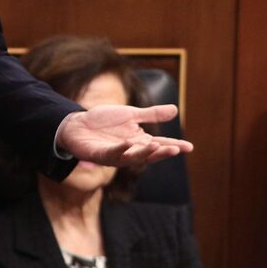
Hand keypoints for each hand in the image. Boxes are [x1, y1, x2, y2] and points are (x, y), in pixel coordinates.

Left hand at [57, 104, 191, 166]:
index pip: (159, 145)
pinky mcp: (100, 154)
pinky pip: (111, 154)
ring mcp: (115, 154)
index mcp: (138, 141)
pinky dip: (121, 149)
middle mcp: (129, 150)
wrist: (77, 124)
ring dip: (144, 153)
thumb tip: (176, 109)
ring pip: (132, 157)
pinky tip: (128, 143)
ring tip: (157, 147)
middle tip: (176, 150)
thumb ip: (152, 115)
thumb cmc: (103, 121)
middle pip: (149, 154)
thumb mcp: (131, 114)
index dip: (173, 146)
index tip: (189, 147)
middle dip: (162, 153)